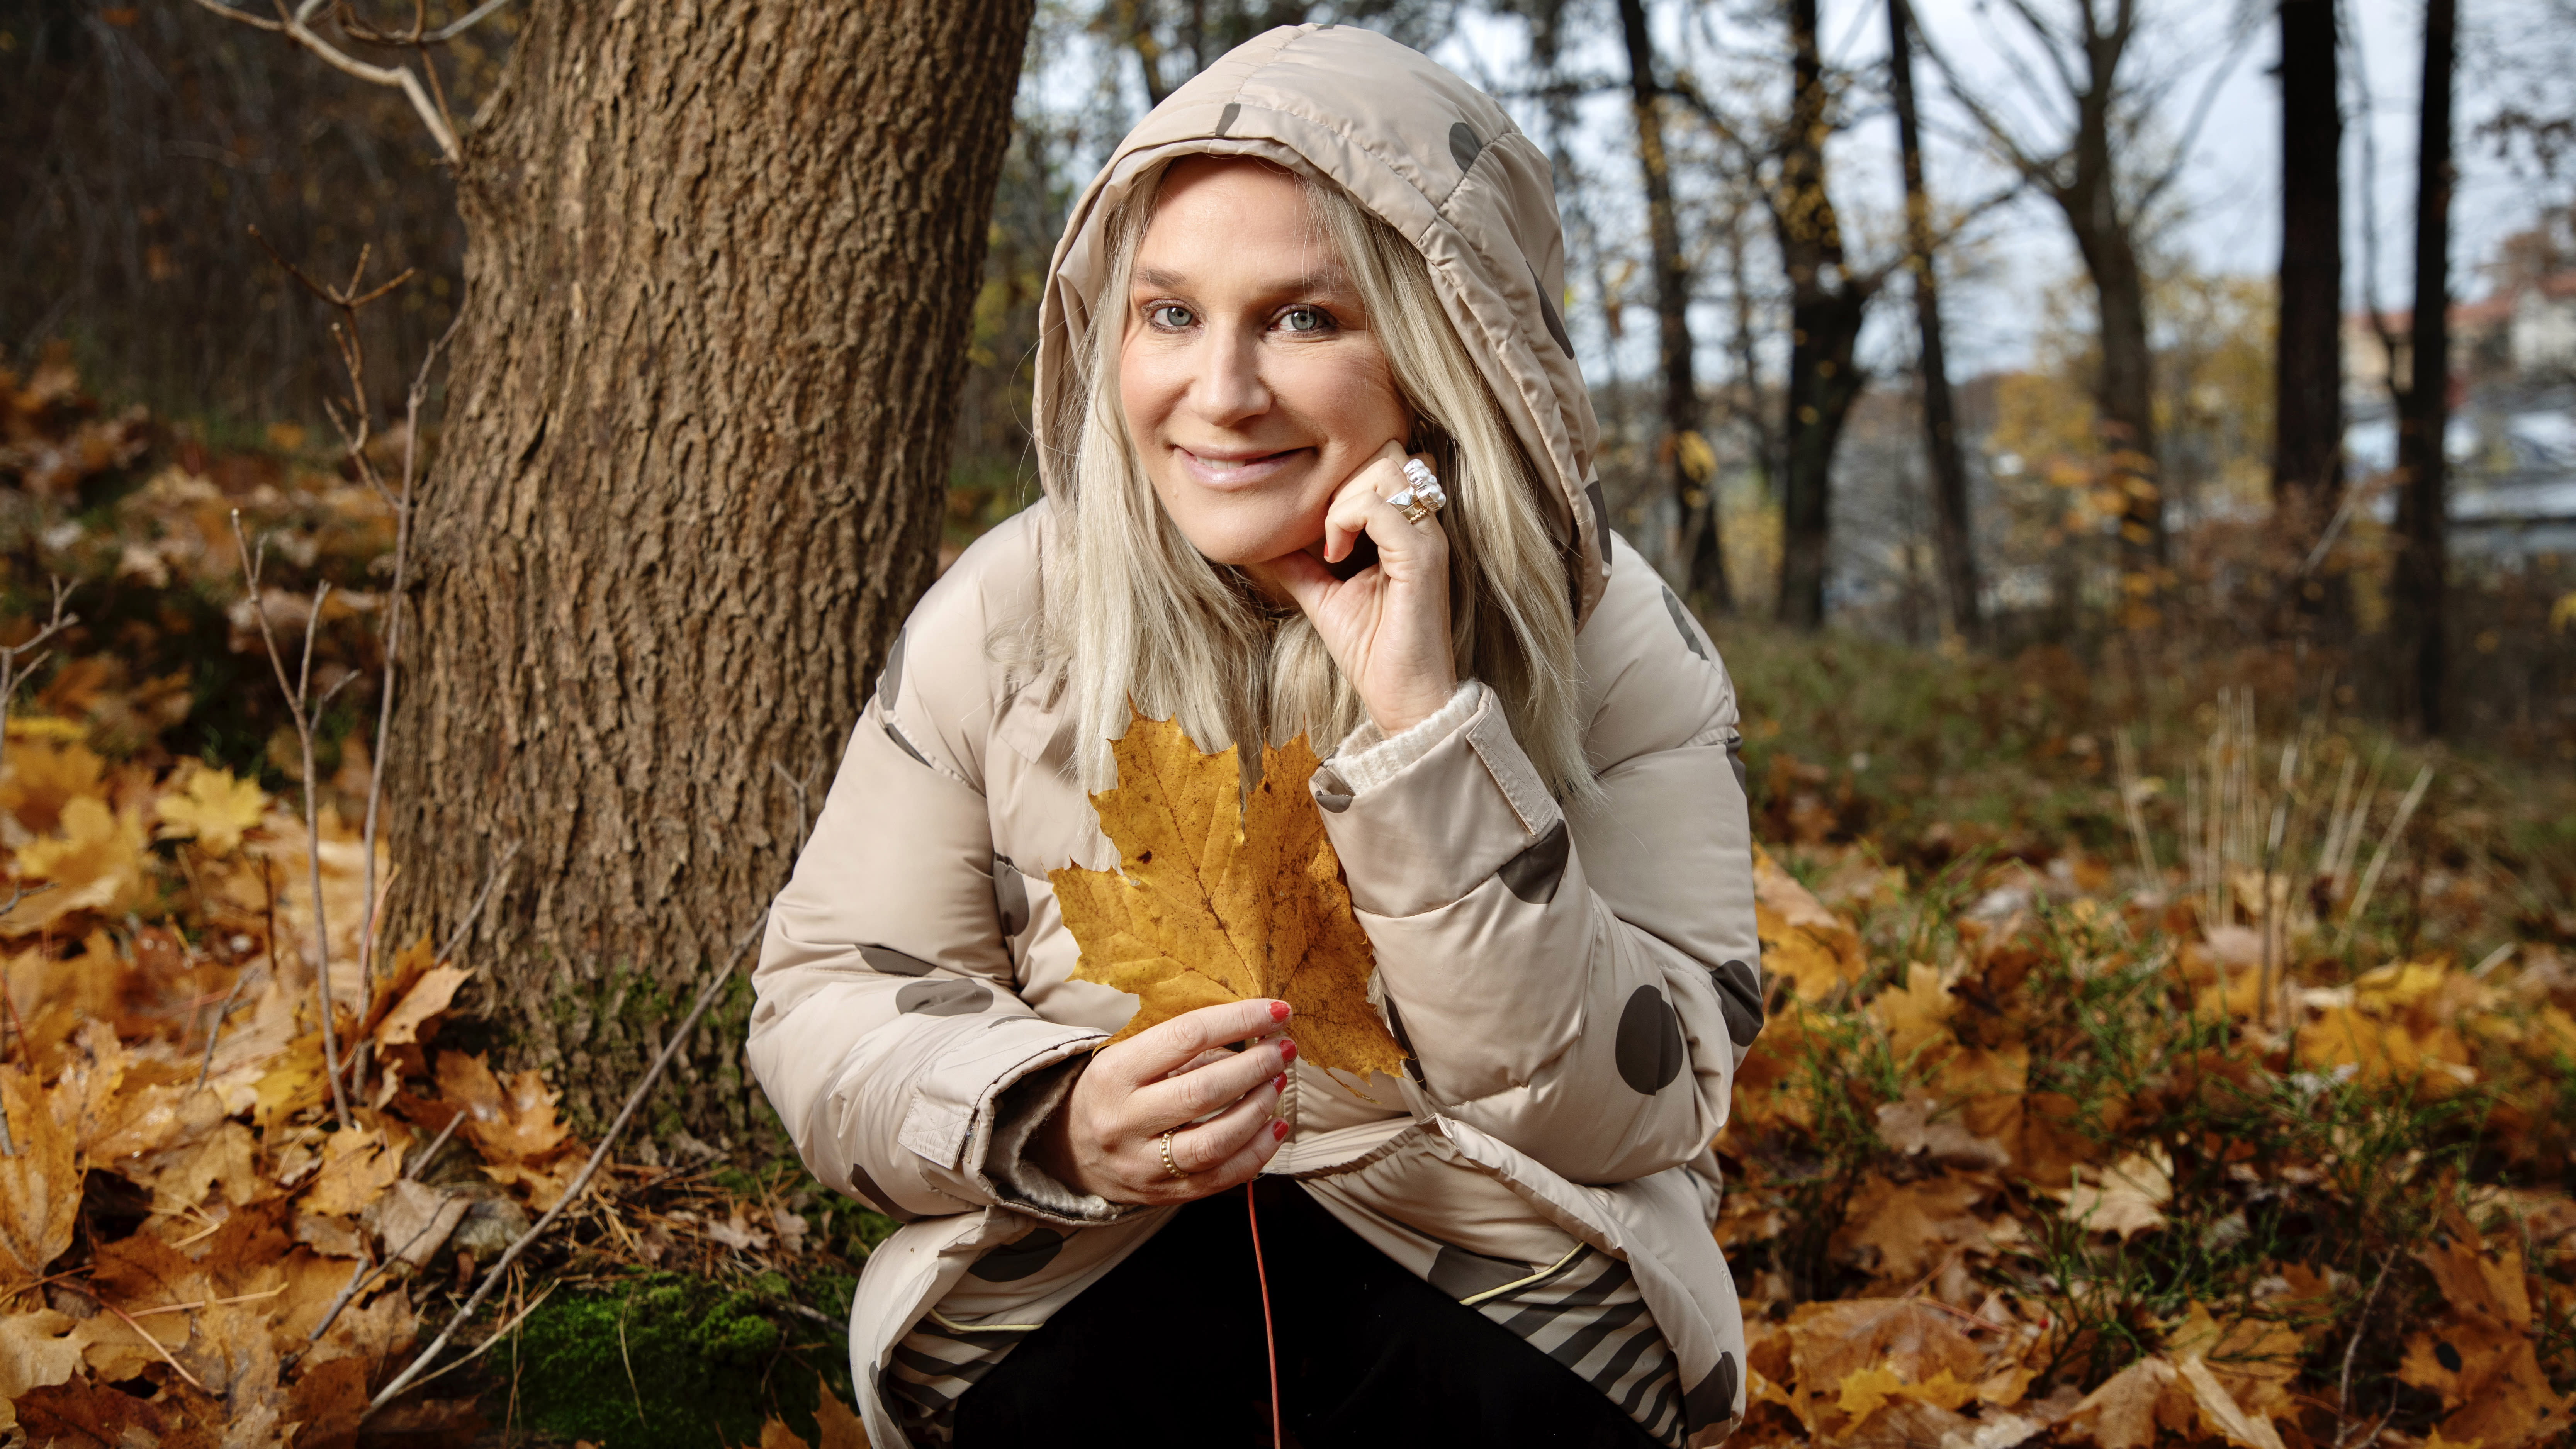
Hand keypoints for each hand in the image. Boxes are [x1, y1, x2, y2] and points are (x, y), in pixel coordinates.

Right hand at [1030, 999, 1294, 1204]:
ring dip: (1259, 1109)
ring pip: (1215, 1141)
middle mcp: (1124, 1121)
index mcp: (1113, 1073)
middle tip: (1283, 1049)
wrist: (1065, 1151)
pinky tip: (1276, 1127)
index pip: (1185, 1036)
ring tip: (1278, 1084)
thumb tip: (1250, 1032)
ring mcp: (1142, 1164)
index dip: (1237, 1020)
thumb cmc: (1111, 1091)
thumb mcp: (1127, 1057)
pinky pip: (1220, 1178)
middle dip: (1255, 1067)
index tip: (1275, 1011)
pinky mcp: (1162, 1194)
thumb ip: (1181, 1047)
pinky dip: (1257, 1152)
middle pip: (1203, 1091)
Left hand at [1249, 440, 1457, 734]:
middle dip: (1341, 480)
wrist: (1402, 696)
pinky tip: (1336, 556)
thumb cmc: (1370, 649)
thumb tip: (1261, 540)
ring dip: (1342, 499)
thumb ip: (1299, 562)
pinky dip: (1346, 521)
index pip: (1382, 462)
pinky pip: (1380, 508)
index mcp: (1405, 528)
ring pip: (1384, 468)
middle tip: (1324, 531)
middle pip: (1385, 453)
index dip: (1343, 480)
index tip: (1320, 529)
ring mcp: (1426, 538)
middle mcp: (1422, 525)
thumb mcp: (1322, 594)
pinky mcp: (1423, 558)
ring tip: (1331, 545)